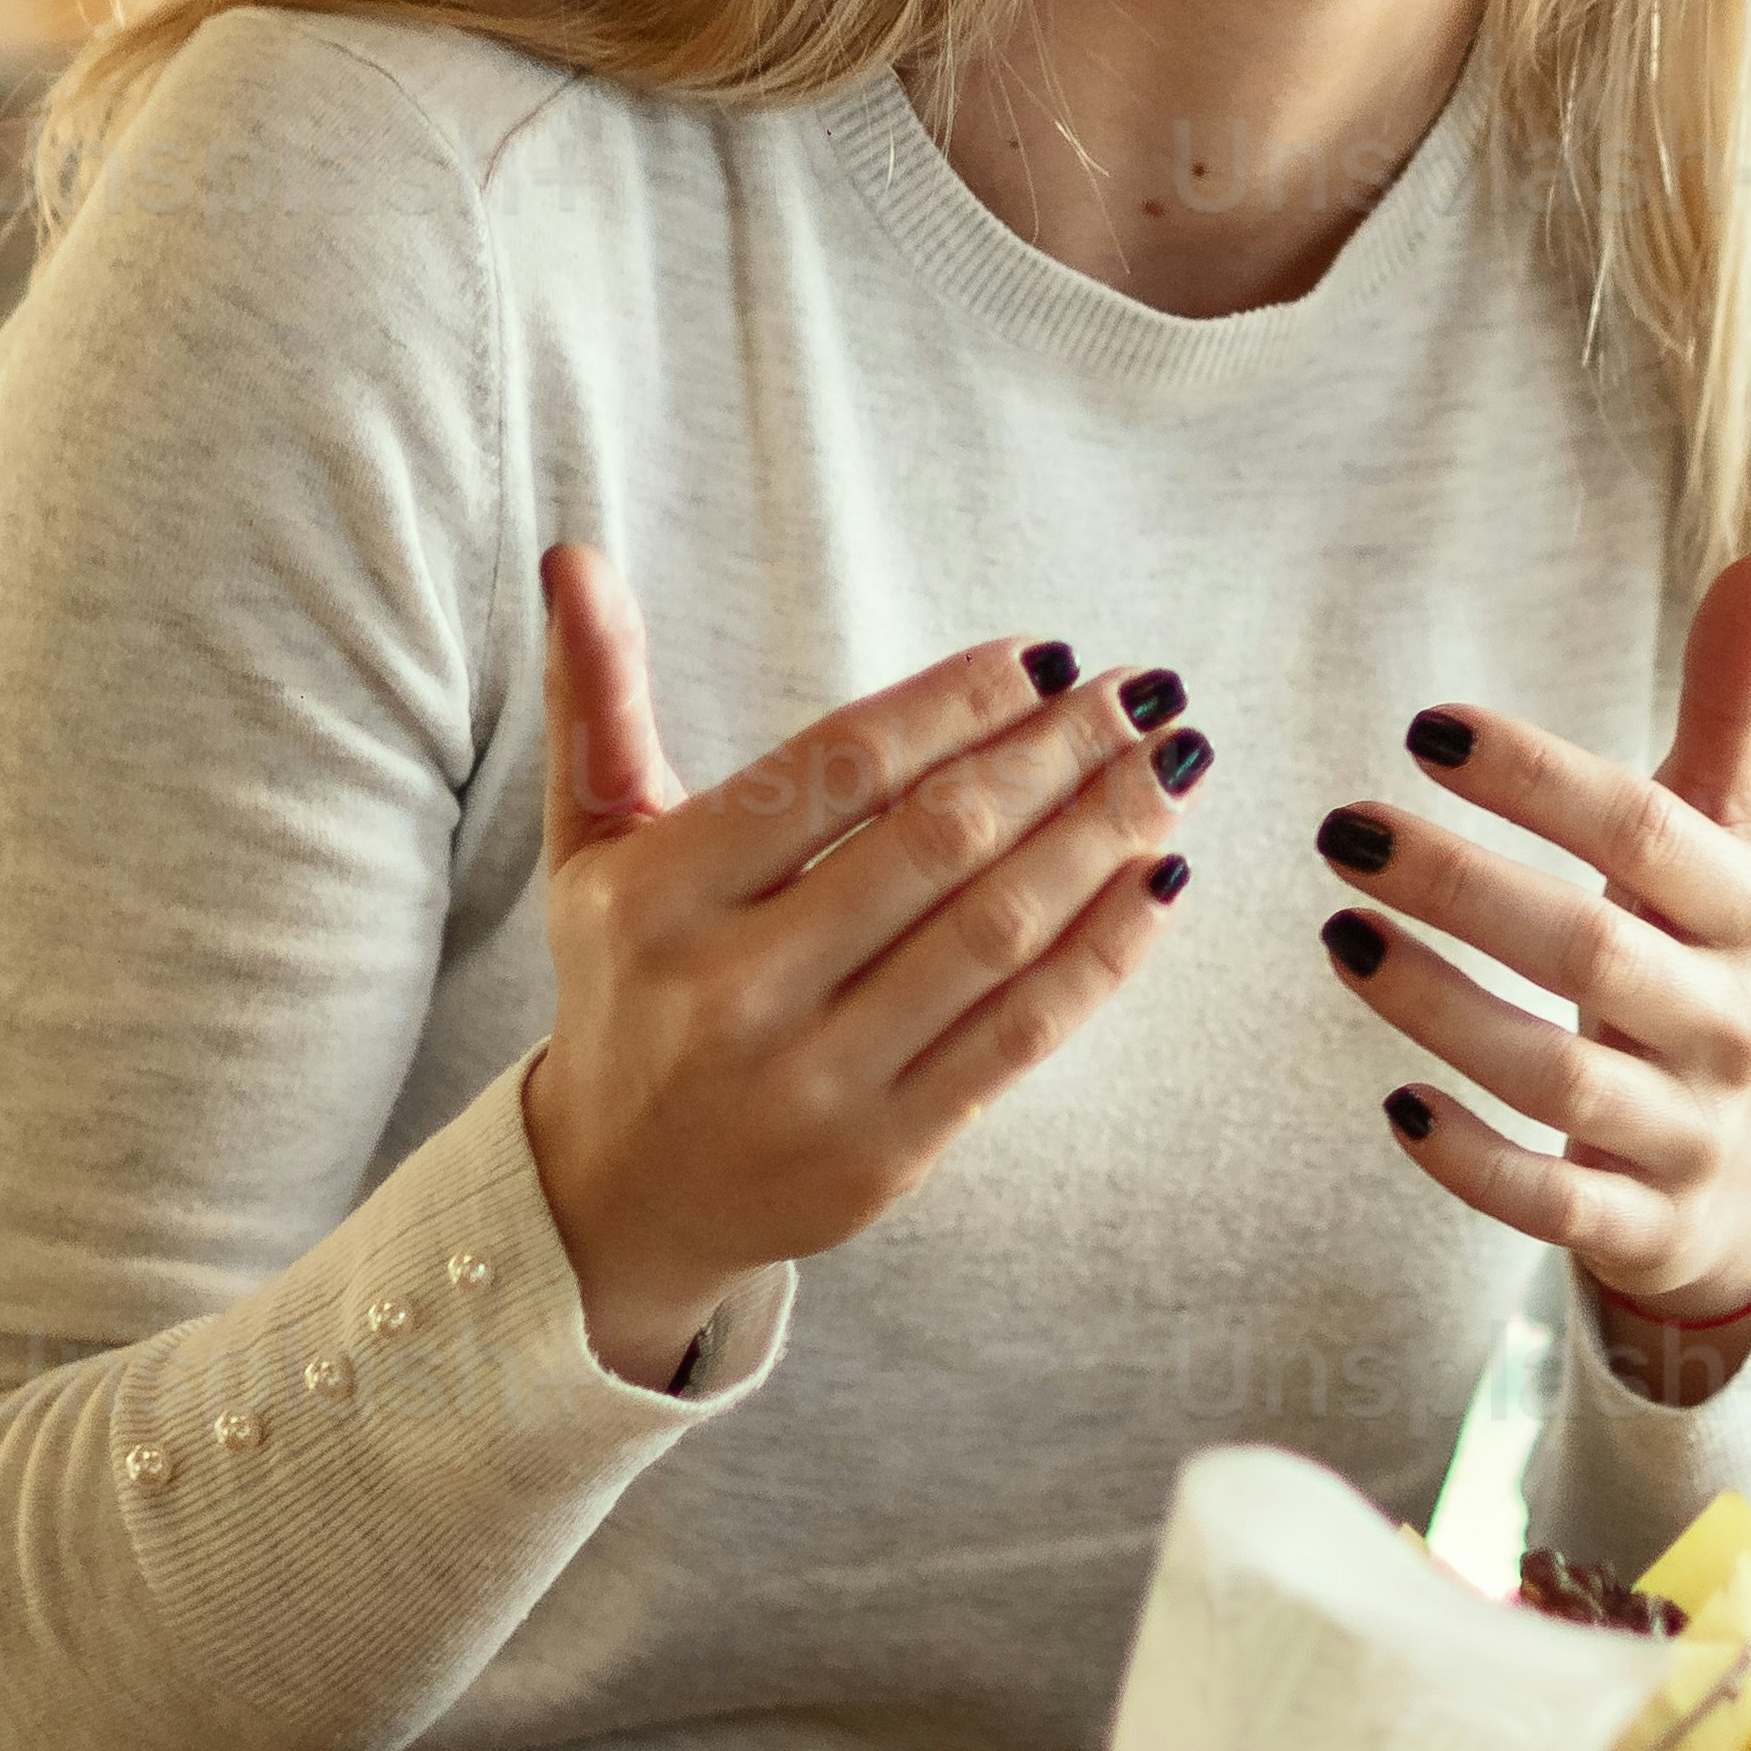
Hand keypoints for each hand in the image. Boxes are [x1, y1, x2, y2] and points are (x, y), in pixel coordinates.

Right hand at [519, 548, 1202, 1389]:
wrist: (614, 1195)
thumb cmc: (626, 983)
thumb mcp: (591, 846)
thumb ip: (597, 700)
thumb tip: (578, 554)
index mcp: (662, 894)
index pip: (839, 769)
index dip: (957, 701)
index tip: (1047, 655)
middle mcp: (733, 989)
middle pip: (935, 842)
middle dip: (1055, 754)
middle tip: (1140, 693)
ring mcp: (815, 1080)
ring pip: (993, 934)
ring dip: (1101, 838)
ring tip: (1171, 767)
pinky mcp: (884, 1153)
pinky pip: (1020, 1035)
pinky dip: (1104, 952)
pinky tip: (1158, 880)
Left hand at [1313, 551, 1750, 1391]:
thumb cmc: (1704, 971)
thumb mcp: (1727, 850)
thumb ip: (1728, 715)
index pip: (1649, 836)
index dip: (1539, 779)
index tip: (1426, 727)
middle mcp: (1734, 1026)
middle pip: (1593, 951)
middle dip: (1463, 886)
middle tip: (1340, 826)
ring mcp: (1689, 1135)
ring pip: (1560, 1079)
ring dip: (1440, 1007)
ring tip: (1337, 932)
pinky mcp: (1642, 1229)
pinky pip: (1555, 1204)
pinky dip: (1476, 1160)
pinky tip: (1393, 1103)